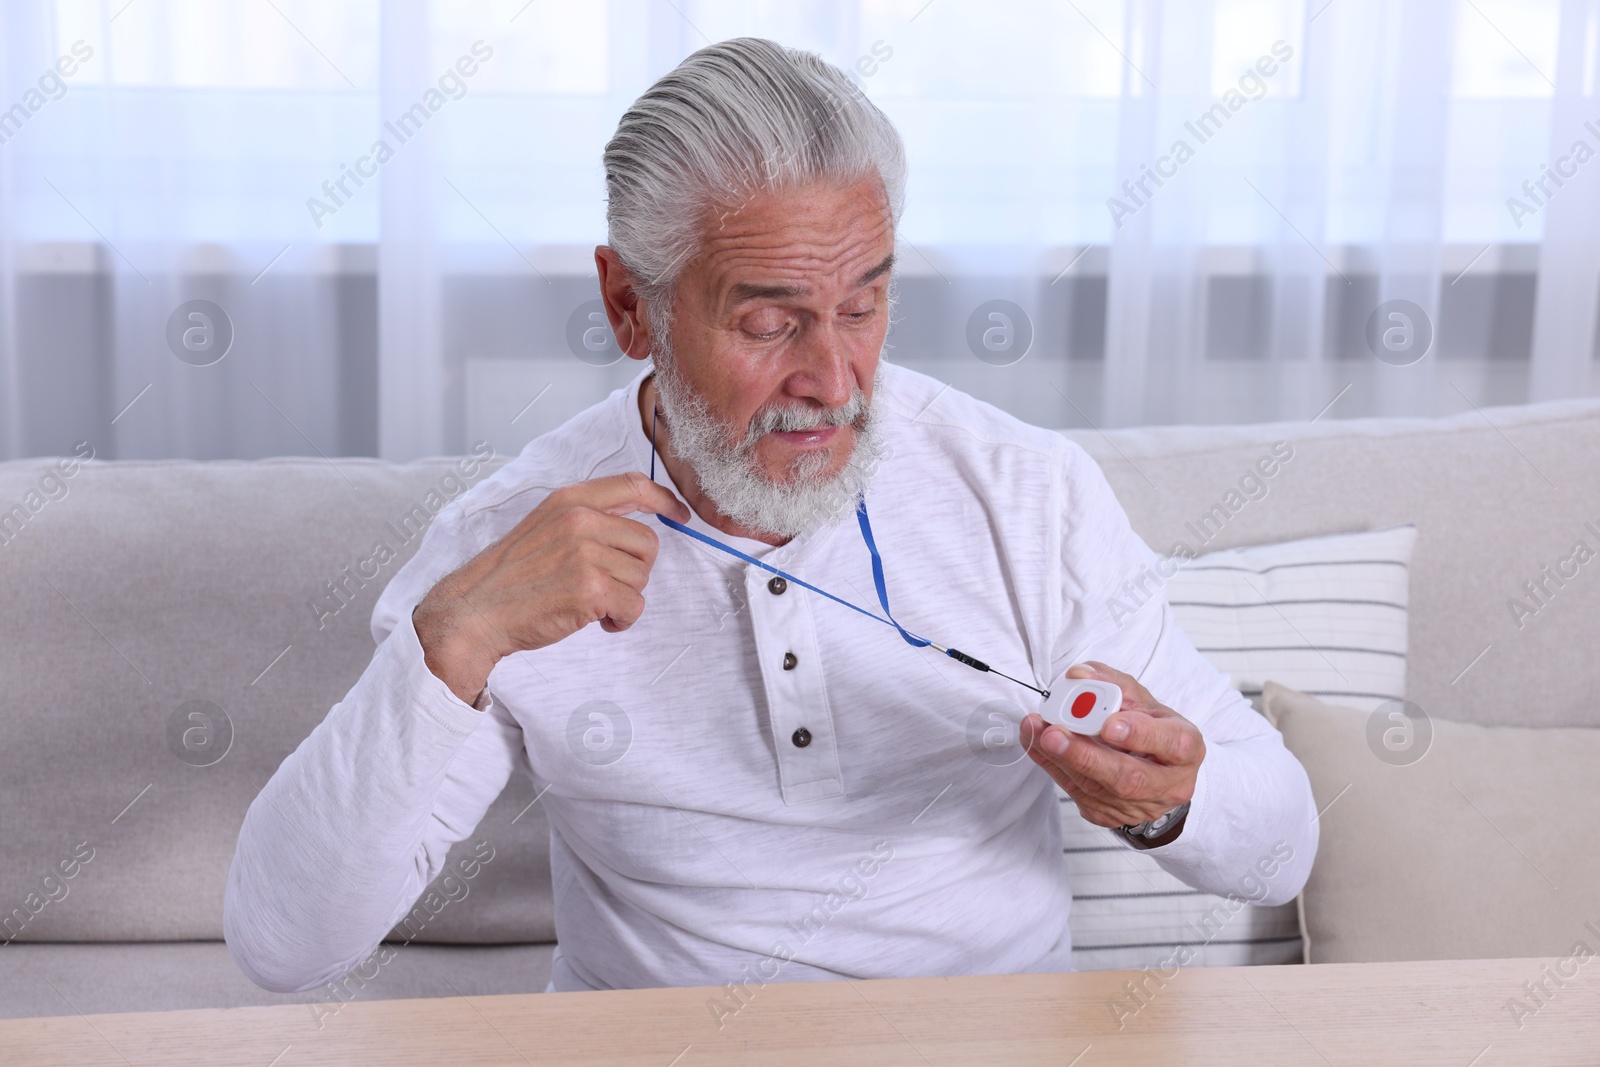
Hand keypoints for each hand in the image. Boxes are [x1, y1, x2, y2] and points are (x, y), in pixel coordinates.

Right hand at [412, 472, 690, 704]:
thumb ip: (586, 518)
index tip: (680, 515)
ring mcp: (586, 554)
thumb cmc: (511, 576)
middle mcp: (581, 520)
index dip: (665, 501)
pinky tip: (596, 620)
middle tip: (605, 586)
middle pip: (648, 543)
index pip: (634, 485)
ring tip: (591, 603)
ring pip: (641, 578)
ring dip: (624, 598)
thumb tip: (633, 526)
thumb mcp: (545, 526)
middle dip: (634, 571)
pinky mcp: (591, 589)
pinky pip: (634, 606)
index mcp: (570, 500)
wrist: (475, 611)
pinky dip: (621, 620)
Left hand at [1018, 661, 1203, 834]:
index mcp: (1185, 748)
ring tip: (1037, 731)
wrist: (1155, 773)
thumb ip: (1112, 683)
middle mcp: (1168, 784)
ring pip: (1095, 789)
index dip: (1139, 734)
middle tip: (1055, 733)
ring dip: (1060, 759)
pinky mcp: (1108, 815)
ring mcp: (1138, 806)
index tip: (1108, 724)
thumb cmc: (1151, 730)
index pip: (1172, 743)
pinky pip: (1076, 793)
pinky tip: (1036, 743)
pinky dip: (1052, 766)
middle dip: (1086, 755)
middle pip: (1127, 777)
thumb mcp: (1143, 701)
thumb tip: (1078, 674)